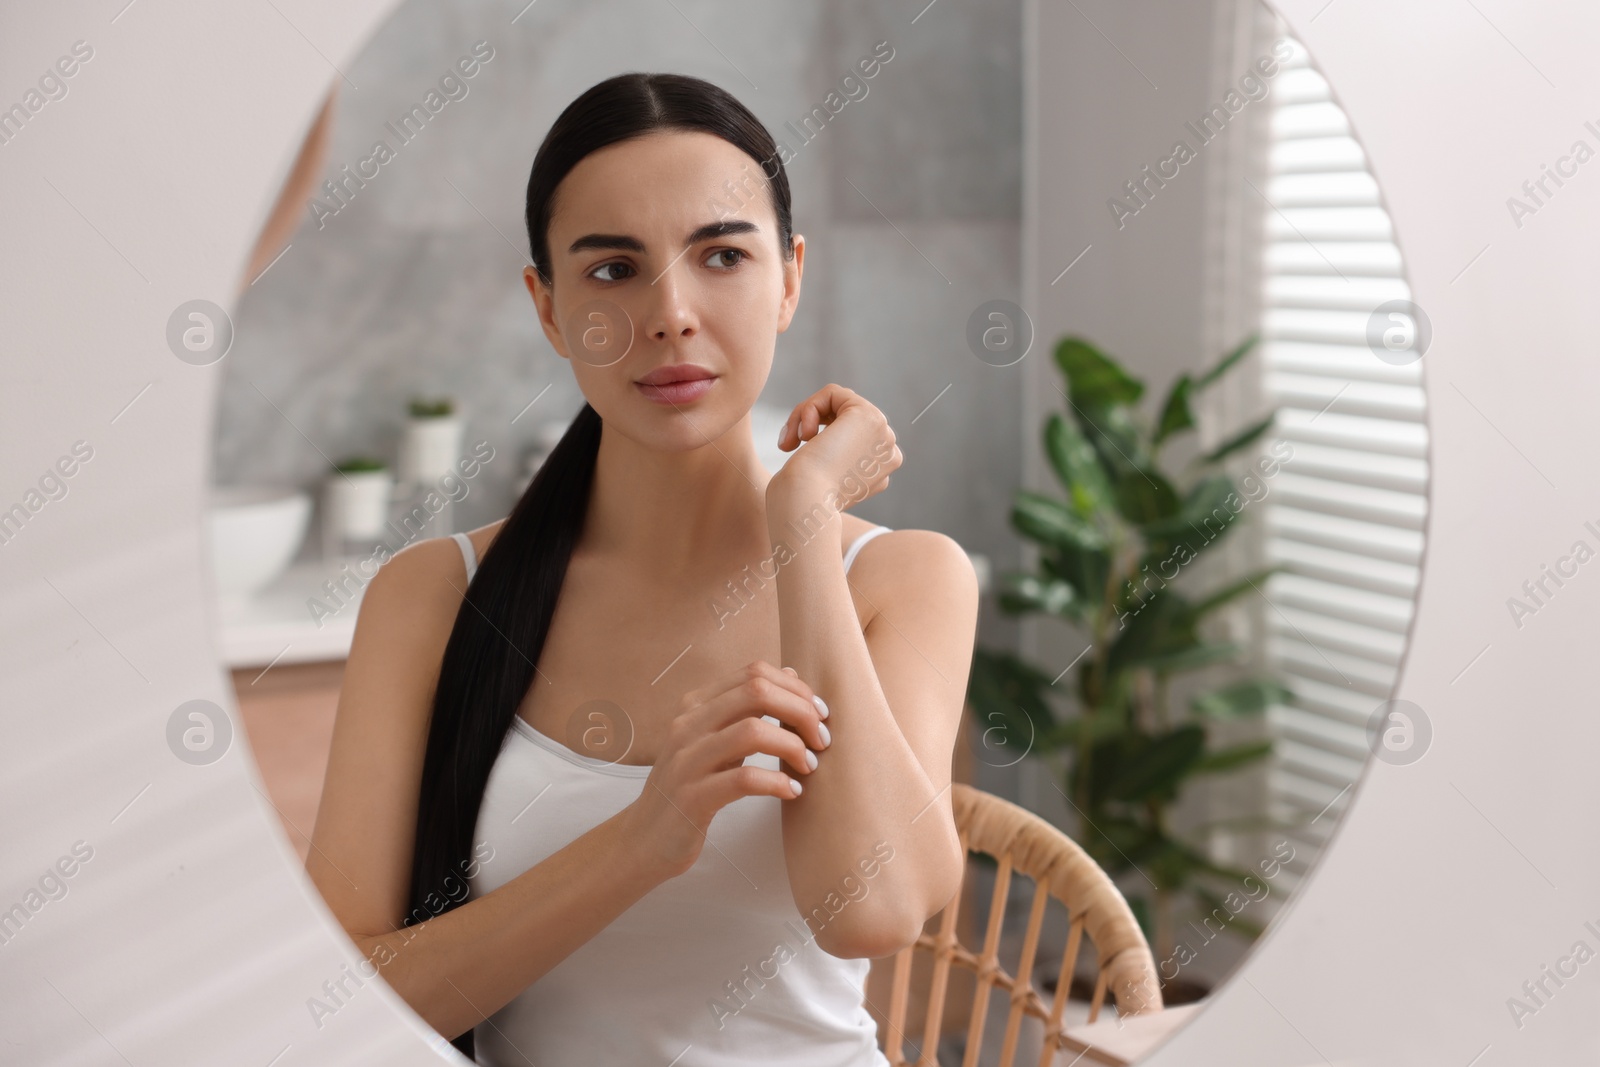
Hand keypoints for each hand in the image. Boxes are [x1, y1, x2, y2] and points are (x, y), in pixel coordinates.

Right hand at [624, 661, 831, 878]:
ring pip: (753, 731)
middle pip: (757, 692)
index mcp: (696, 706)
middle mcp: (688, 725)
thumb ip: (747, 710)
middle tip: (821, 739)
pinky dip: (777, 783)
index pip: (754, 673)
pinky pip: (744, 780)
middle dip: (801, 711)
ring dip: (793, 746)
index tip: (818, 714)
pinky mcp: (691, 798)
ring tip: (809, 766)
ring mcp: (687, 761)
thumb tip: (791, 675)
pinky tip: (792, 791)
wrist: (644, 839)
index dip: (796, 689)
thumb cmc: (690, 787)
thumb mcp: (715, 741)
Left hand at [769, 384, 901, 509]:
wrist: (803, 503)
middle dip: (811, 423)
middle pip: (847, 417)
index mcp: (879, 472)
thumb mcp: (820, 477)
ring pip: (838, 403)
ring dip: (806, 416)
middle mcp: (888, 455)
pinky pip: (832, 393)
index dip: (818, 437)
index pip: (850, 435)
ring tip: (793, 441)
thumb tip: (821, 437)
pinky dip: (808, 407)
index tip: (792, 453)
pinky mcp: (869, 416)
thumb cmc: (798, 499)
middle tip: (786, 445)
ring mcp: (883, 435)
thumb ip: (831, 456)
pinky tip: (804, 434)